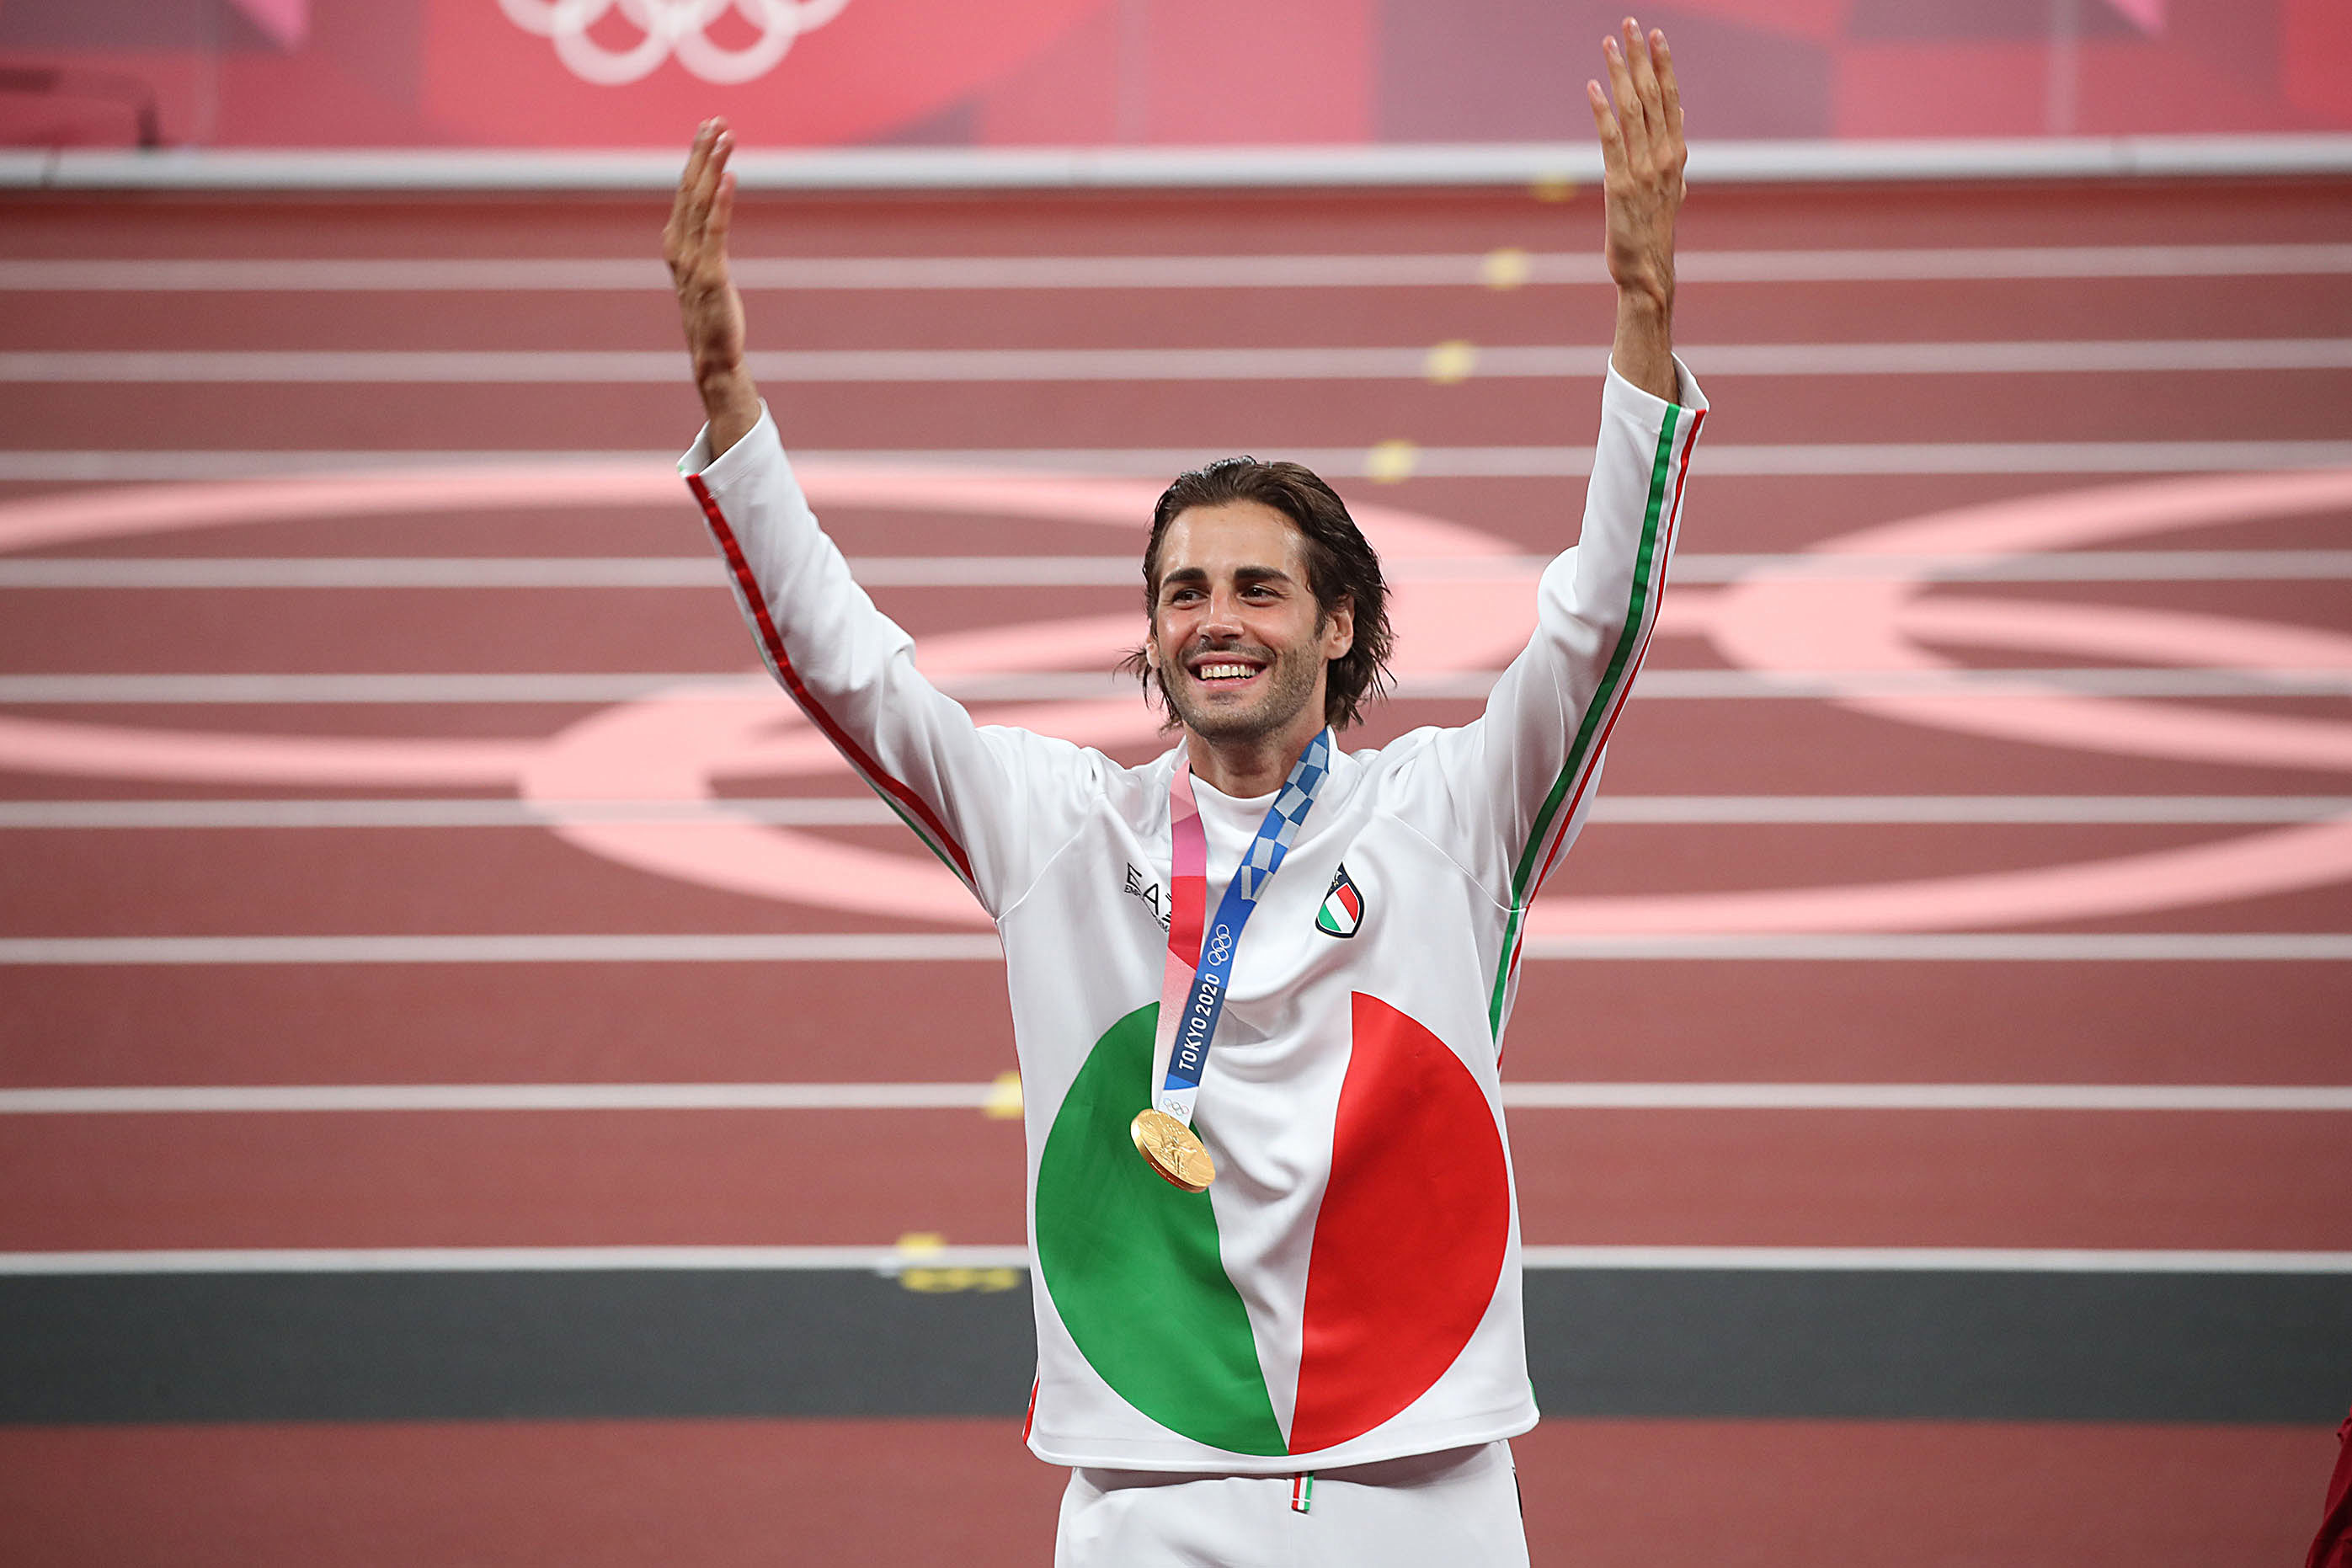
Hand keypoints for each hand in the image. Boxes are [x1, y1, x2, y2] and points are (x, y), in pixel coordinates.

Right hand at [663, 118, 758, 453]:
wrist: (713, 356)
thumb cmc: (713, 315)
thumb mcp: (705, 272)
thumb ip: (704, 244)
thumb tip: (712, 221)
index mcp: (675, 244)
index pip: (685, 191)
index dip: (696, 158)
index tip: (709, 128)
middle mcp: (679, 248)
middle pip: (689, 189)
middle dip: (702, 152)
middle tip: (716, 120)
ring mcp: (693, 261)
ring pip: (700, 203)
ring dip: (712, 167)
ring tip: (724, 137)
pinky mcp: (711, 275)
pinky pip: (715, 231)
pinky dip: (721, 202)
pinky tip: (729, 177)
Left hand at [1587, 19, 1684, 399]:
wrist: (1648, 274)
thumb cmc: (1653, 234)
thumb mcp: (1670, 191)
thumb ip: (1672, 159)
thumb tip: (1679, 130)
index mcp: (1676, 156)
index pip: (1671, 99)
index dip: (1663, 65)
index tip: (1655, 35)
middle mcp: (1664, 158)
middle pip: (1652, 96)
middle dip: (1641, 57)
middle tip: (1630, 23)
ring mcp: (1643, 171)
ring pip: (1634, 111)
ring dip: (1621, 74)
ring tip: (1610, 43)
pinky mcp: (1620, 186)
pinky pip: (1612, 141)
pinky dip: (1603, 113)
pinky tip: (1593, 87)